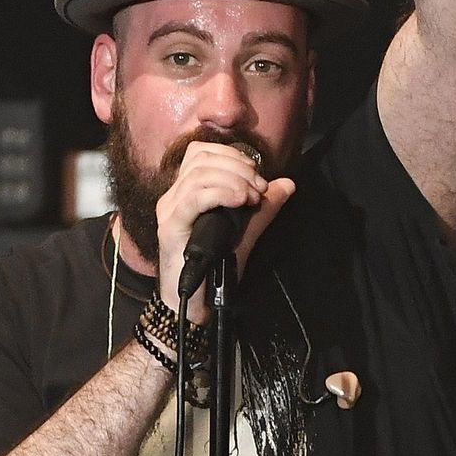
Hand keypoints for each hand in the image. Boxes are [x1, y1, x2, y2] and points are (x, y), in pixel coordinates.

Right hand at [155, 141, 294, 321]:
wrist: (196, 303)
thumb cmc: (216, 268)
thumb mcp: (245, 231)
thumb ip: (264, 207)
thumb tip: (287, 184)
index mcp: (186, 191)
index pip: (201, 152)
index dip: (231, 155)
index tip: (257, 176)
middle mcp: (173, 196)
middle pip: (201, 158)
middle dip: (237, 166)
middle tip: (259, 188)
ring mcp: (169, 210)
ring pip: (198, 174)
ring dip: (233, 180)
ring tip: (251, 198)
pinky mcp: (171, 227)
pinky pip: (194, 198)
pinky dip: (221, 193)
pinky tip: (240, 201)